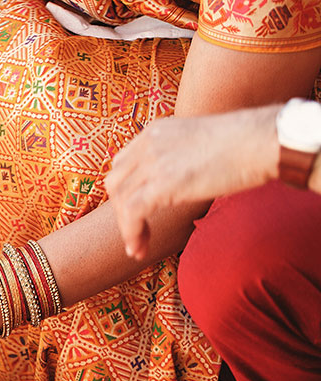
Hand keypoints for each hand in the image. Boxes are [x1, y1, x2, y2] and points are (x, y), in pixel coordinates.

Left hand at [105, 105, 279, 260]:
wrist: (265, 141)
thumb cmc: (246, 144)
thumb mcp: (198, 144)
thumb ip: (178, 158)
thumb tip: (177, 183)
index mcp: (154, 132)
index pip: (123, 165)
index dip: (124, 193)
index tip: (137, 214)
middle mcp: (149, 144)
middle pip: (116, 184)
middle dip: (122, 211)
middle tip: (136, 233)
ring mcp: (154, 162)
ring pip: (121, 201)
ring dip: (126, 228)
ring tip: (139, 248)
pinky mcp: (164, 183)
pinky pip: (133, 213)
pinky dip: (131, 233)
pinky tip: (140, 248)